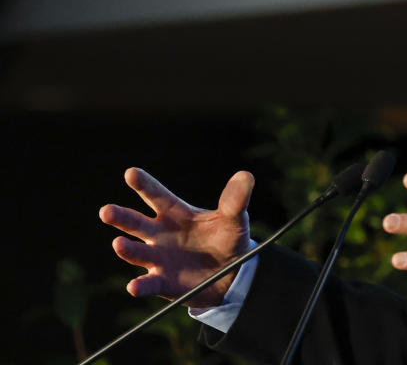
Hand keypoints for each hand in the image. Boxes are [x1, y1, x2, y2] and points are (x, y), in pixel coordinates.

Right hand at [99, 167, 253, 307]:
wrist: (233, 273)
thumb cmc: (228, 239)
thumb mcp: (235, 219)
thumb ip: (235, 200)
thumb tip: (246, 176)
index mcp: (175, 214)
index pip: (157, 195)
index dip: (144, 185)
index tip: (131, 173)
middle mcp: (161, 234)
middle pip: (136, 223)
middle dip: (121, 217)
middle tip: (106, 211)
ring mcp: (159, 258)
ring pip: (137, 252)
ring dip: (127, 249)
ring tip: (118, 244)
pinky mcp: (163, 282)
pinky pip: (149, 283)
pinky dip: (141, 285)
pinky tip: (133, 287)